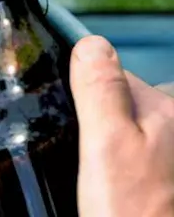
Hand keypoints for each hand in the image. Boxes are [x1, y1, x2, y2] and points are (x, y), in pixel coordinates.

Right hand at [71, 35, 173, 216]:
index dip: (87, 101)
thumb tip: (92, 44)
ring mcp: (172, 154)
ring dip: (114, 153)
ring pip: (133, 135)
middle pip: (127, 106)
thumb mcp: (105, 143)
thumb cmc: (132, 215)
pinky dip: (126, 173)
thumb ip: (101, 89)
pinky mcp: (166, 177)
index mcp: (171, 109)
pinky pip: (140, 159)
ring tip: (110, 187)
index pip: (115, 77)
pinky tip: (121, 194)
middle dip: (103, 127)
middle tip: (96, 167)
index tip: (79, 131)